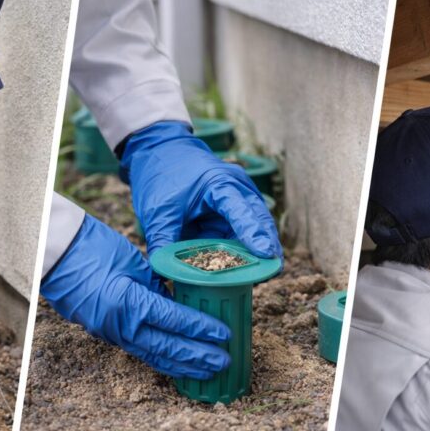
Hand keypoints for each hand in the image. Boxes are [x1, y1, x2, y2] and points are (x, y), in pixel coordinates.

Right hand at [40, 214, 231, 379]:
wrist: (53, 251)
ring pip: (153, 355)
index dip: (201, 330)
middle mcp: (120, 325)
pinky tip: (178, 364)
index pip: (174, 321)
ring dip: (182, 365)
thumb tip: (178, 303)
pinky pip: (139, 350)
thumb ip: (157, 286)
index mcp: (129, 303)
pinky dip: (161, 358)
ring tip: (207, 372)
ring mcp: (111, 333)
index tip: (224, 335)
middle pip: (167, 347)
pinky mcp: (105, 333)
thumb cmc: (92, 247)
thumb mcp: (133, 262)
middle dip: (198, 357)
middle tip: (224, 363)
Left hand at [121, 120, 281, 259]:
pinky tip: (242, 269)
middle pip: (259, 220)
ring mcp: (237, 200)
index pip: (241, 210)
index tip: (266, 253)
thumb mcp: (157, 211)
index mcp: (219, 183)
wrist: (160, 154)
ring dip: (254, 252)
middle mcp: (236, 190)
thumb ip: (162, 241)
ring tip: (261, 276)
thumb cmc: (161, 176)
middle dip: (267, 245)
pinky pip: (239, 235)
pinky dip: (240, 251)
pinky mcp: (232, 213)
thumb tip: (163, 275)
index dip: (254, 233)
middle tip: (271, 271)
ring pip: (253, 230)